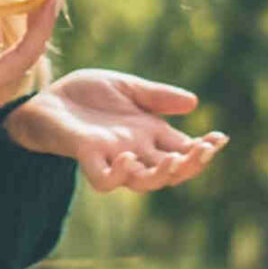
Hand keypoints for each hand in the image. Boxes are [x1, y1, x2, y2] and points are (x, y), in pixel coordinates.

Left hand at [4, 68, 227, 192]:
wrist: (47, 98)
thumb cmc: (87, 95)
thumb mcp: (128, 87)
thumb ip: (157, 96)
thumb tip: (194, 102)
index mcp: (150, 134)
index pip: (184, 148)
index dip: (204, 147)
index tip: (221, 138)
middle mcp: (136, 150)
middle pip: (171, 170)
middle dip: (192, 163)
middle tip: (204, 150)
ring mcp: (112, 157)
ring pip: (144, 181)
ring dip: (161, 174)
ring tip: (173, 159)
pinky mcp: (87, 157)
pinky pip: (105, 179)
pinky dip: (119, 175)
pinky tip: (128, 158)